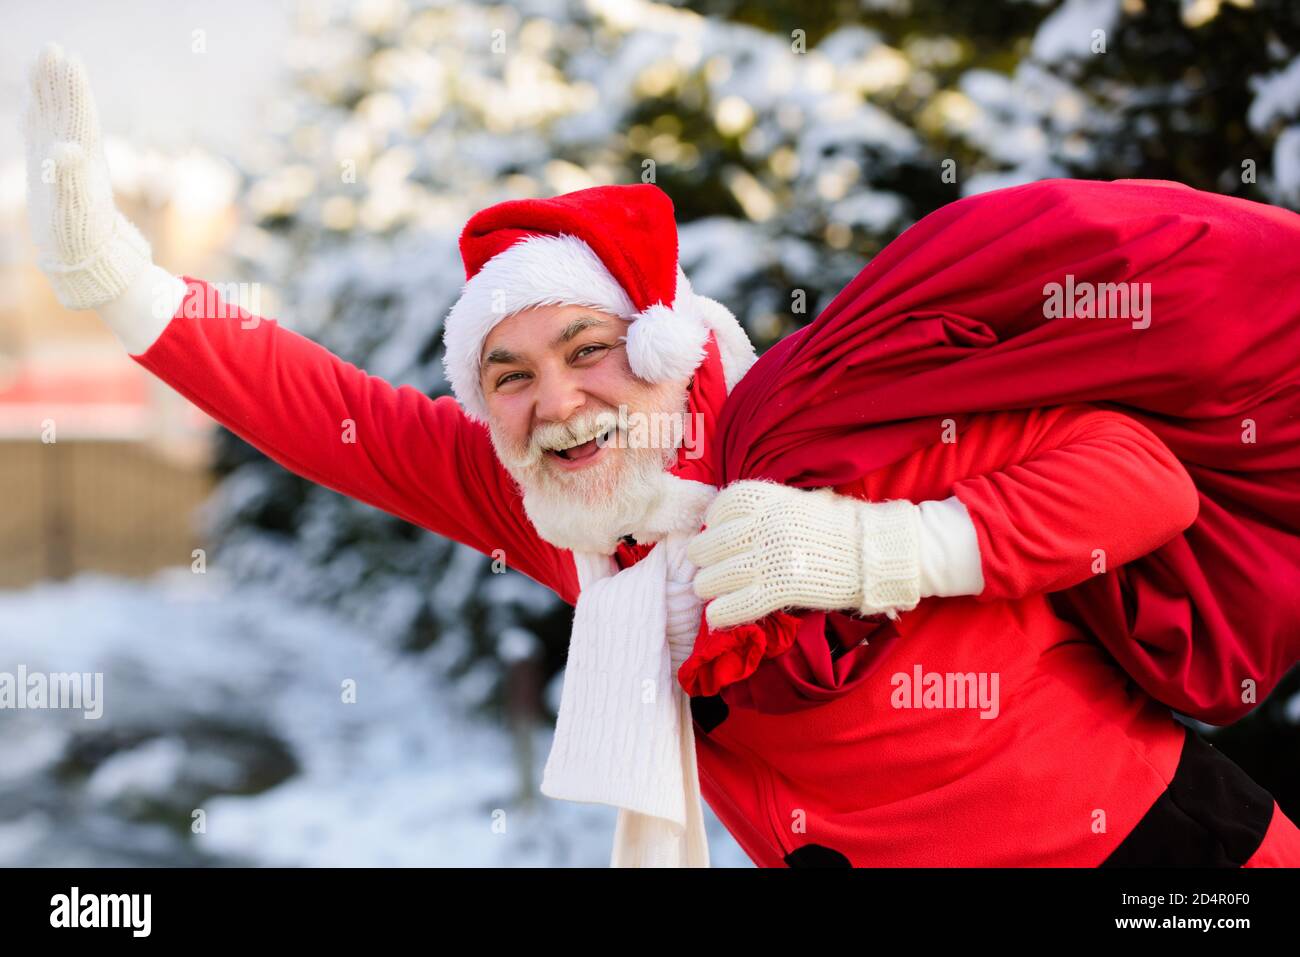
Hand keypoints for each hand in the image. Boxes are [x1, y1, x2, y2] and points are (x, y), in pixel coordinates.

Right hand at [23, 43, 151, 309]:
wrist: (83, 260)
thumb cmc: (81, 237)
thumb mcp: (75, 205)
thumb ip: (71, 176)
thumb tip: (69, 148)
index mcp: (82, 160)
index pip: (78, 115)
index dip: (73, 88)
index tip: (67, 58)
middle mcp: (75, 156)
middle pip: (67, 109)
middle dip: (60, 80)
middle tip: (54, 48)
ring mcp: (63, 162)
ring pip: (55, 118)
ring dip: (51, 92)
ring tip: (45, 63)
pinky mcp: (51, 172)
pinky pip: (43, 135)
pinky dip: (38, 116)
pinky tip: (33, 103)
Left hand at [686, 479, 921, 629]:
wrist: (874, 551)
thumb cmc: (842, 526)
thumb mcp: (803, 502)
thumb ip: (771, 508)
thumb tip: (737, 522)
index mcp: (770, 499)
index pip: (723, 505)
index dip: (714, 521)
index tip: (713, 529)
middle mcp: (764, 525)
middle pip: (712, 544)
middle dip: (703, 558)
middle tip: (704, 566)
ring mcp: (770, 557)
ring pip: (718, 576)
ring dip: (708, 586)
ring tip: (709, 590)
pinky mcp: (780, 588)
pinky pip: (738, 604)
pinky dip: (721, 613)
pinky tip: (715, 617)